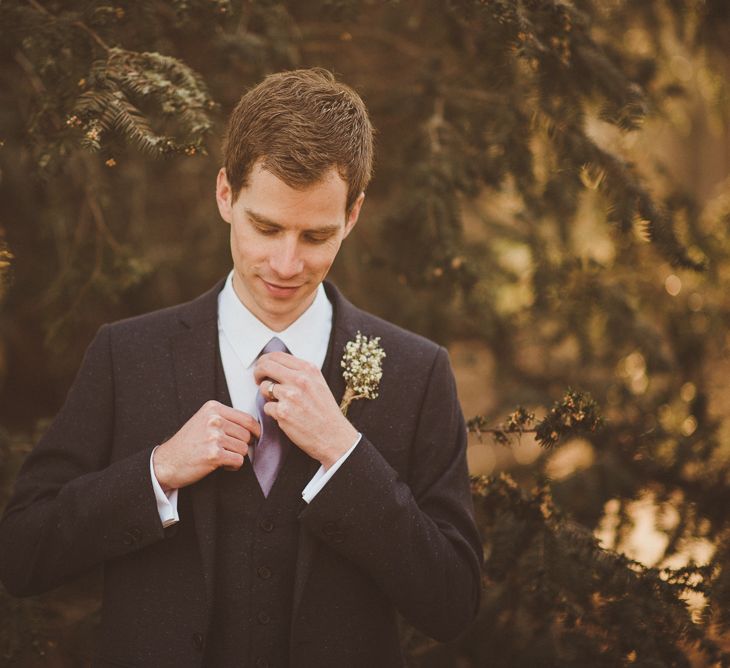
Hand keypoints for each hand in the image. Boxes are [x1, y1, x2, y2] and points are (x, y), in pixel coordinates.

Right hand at [152, 400, 260, 491]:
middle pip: (247, 435)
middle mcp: (214, 420)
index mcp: (213, 408)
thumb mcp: (203, 421)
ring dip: (235, 456)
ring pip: (244, 449)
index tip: (255, 436)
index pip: (246, 418)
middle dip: (241, 445)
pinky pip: (238, 461)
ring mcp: (214, 437)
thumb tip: (253, 427)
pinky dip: (232, 466)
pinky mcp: (214, 454)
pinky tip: (220, 465)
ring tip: (220, 456)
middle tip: (226, 450)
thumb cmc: (186, 444)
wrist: (166, 462)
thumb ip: (225, 419)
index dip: (255, 430)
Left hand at [254, 352, 357, 468]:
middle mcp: (299, 379)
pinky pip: (266, 407)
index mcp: (309, 369)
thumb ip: (301, 373)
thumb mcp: (319, 384)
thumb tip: (278, 367)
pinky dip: (272, 412)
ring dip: (267, 395)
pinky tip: (285, 416)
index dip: (265, 361)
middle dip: (258, 372)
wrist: (334, 436)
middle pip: (266, 366)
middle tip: (258, 380)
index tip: (263, 367)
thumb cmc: (326, 412)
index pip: (278, 355)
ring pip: (264, 388)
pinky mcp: (283, 412)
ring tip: (280, 403)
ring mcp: (290, 396)